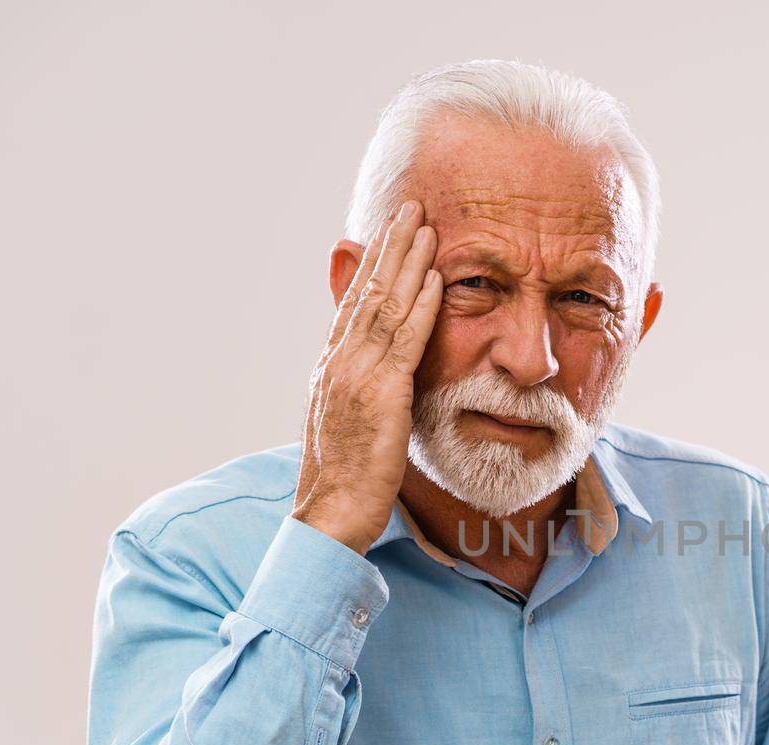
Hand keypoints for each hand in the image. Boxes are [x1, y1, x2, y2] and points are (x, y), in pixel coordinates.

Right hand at [293, 199, 442, 555]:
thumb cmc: (346, 481)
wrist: (331, 514)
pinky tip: (438, 278)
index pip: (354, 303)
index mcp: (331, 367)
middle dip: (390, 246)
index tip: (388, 232)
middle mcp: (339, 362)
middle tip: (410, 207)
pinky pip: (406, 340)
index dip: (371, 264)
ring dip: (408, 261)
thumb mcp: (352, 425)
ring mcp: (357, 375)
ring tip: (427, 224)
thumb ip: (364, 393)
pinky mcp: (381, 394)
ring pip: (386, 305)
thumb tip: (380, 377)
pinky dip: (422, 305)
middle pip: (367, 291)